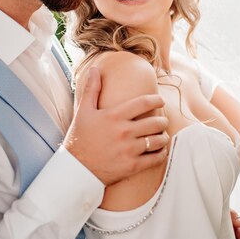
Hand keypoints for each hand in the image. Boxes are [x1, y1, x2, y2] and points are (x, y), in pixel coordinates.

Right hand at [63, 67, 169, 184]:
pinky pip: (155, 158)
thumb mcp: (83, 111)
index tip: (160, 100)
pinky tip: (160, 150)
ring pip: (158, 140)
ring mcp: (128, 150)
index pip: (144, 103)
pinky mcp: (132, 166)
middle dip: (163, 120)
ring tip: (162, 135)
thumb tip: (95, 69)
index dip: (156, 100)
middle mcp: (123, 132)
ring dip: (163, 137)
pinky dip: (161, 153)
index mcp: (114, 116)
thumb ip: (91, 89)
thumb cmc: (80, 138)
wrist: (76, 169)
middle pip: (155, 122)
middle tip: (163, 121)